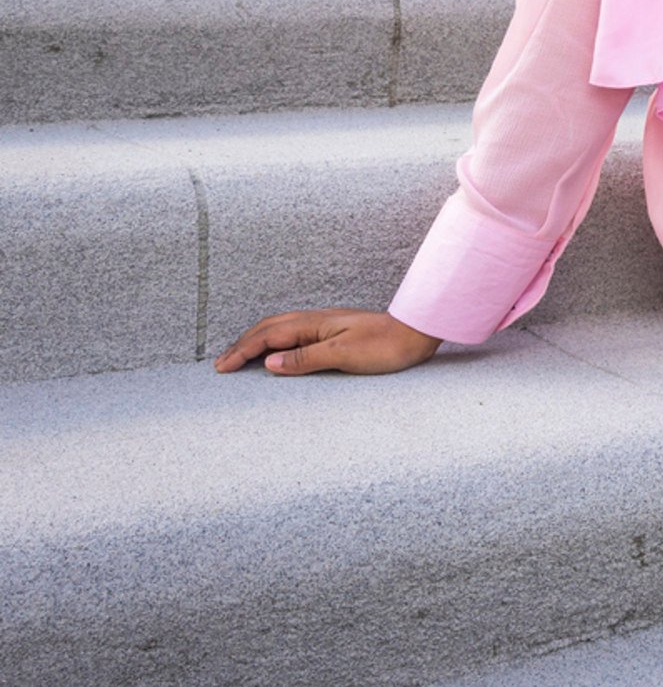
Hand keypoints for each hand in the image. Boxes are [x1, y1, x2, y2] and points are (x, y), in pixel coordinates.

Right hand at [213, 309, 440, 375]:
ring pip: (280, 328)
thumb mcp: (344, 355)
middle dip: (242, 344)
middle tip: (221, 363)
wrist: (417, 333)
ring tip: (240, 356)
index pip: (267, 336)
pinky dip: (275, 340)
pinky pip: (294, 333)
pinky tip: (276, 350)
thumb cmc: (385, 346)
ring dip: (256, 340)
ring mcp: (325, 324)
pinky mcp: (335, 331)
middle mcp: (316, 320)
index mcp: (313, 324)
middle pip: (269, 328)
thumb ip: (305, 358)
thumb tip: (269, 362)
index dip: (242, 351)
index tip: (221, 367)